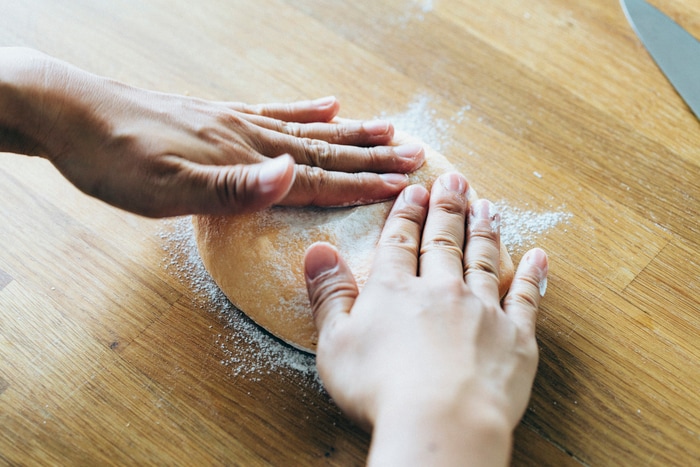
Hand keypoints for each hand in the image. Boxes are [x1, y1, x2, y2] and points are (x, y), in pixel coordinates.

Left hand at [0, 48, 423, 216]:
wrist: (72, 114)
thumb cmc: (116, 161)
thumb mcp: (166, 189)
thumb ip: (234, 187)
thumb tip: (293, 174)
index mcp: (244, 160)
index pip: (318, 176)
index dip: (363, 183)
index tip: (404, 183)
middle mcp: (250, 136)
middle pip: (324, 150)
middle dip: (373, 157)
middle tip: (416, 156)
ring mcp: (237, 121)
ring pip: (309, 128)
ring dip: (351, 132)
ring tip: (387, 127)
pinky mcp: (220, 114)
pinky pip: (275, 110)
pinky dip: (306, 109)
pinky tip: (327, 103)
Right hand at [304, 173, 548, 465]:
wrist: (443, 420)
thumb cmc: (380, 388)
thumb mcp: (334, 342)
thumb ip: (328, 293)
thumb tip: (316, 250)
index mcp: (395, 291)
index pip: (400, 242)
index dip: (406, 214)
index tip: (415, 191)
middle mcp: (441, 289)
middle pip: (444, 240)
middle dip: (448, 208)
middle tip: (455, 180)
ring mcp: (482, 309)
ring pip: (484, 259)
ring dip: (485, 230)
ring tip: (487, 206)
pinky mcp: (515, 336)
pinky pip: (527, 297)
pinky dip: (533, 274)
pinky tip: (539, 255)